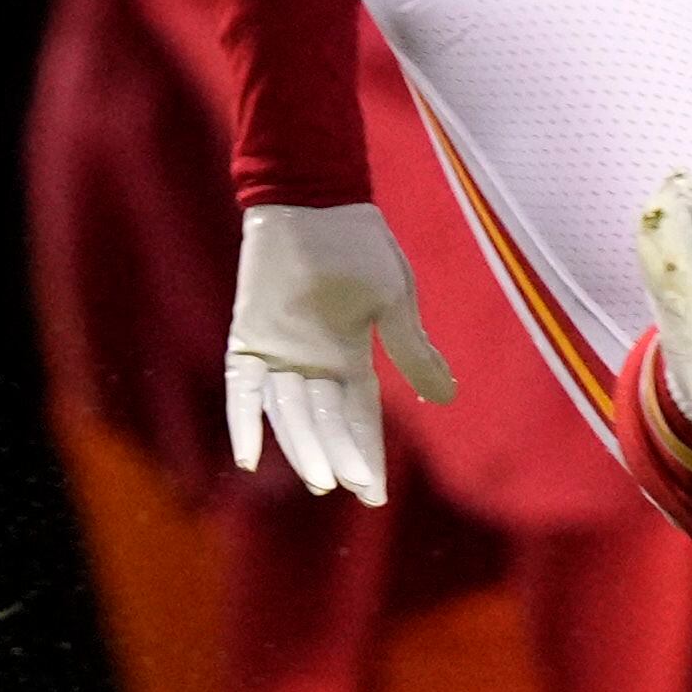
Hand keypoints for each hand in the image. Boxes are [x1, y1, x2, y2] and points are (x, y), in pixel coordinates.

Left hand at [225, 201, 455, 500]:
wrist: (312, 196)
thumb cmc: (358, 244)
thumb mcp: (393, 299)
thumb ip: (412, 349)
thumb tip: (448, 398)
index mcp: (350, 360)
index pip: (360, 420)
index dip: (366, 456)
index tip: (373, 495)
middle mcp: (312, 367)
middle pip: (325, 422)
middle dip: (337, 454)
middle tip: (348, 484)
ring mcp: (278, 355)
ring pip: (289, 414)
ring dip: (301, 444)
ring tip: (319, 477)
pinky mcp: (248, 340)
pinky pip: (243, 390)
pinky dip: (244, 421)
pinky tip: (247, 455)